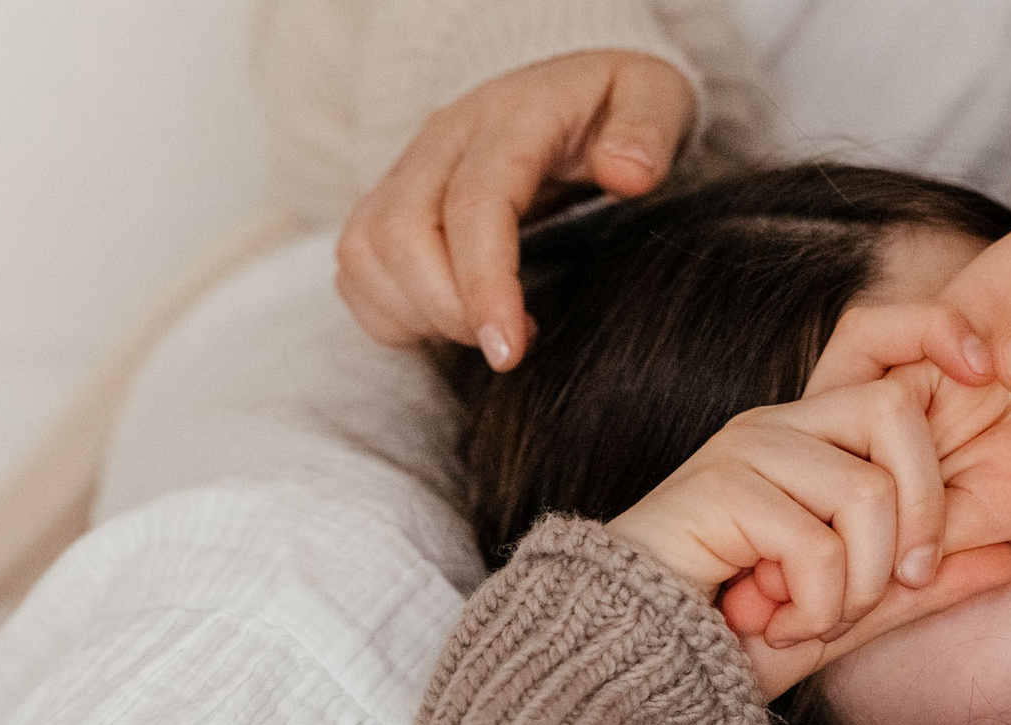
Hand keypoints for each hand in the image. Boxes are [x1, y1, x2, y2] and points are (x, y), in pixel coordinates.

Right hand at [336, 51, 693, 367]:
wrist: (569, 88)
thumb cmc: (614, 106)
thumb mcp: (655, 97)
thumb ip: (648, 132)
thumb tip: (627, 176)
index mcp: (510, 117)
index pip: (476, 203)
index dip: (484, 284)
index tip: (508, 350)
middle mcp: (443, 139)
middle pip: (400, 233)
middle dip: (447, 311)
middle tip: (507, 346)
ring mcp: (407, 171)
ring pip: (364, 253)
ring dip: (416, 315)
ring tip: (483, 333)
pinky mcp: (387, 202)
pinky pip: (355, 269)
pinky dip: (391, 312)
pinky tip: (449, 324)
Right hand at [607, 374, 1010, 698]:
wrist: (636, 664)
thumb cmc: (731, 636)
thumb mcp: (849, 613)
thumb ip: (920, 587)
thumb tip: (1010, 561)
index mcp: (814, 438)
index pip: (884, 344)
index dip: (938, 334)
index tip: (987, 370)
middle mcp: (781, 427)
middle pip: (897, 410)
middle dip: (924, 512)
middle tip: (901, 584)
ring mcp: (748, 450)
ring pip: (865, 493)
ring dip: (860, 584)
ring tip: (817, 618)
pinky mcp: (721, 489)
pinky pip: (816, 545)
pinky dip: (815, 606)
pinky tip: (776, 623)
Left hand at [807, 161, 1010, 559]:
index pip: (931, 547)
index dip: (893, 542)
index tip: (902, 502)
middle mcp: (976, 456)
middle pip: (868, 503)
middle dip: (850, 487)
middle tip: (894, 420)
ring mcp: (945, 395)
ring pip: (848, 427)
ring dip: (866, 395)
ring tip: (955, 345)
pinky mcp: (928, 335)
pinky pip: (864, 350)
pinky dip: (890, 332)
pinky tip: (956, 323)